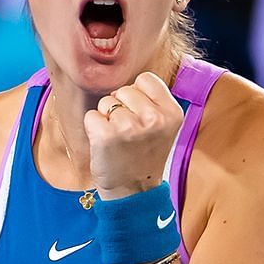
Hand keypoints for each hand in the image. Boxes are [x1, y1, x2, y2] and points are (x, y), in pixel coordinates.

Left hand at [84, 71, 182, 198]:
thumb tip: (128, 72)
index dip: (138, 95)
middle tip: (129, 133)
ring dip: (107, 119)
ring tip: (118, 140)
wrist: (134, 192)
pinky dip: (93, 129)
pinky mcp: (106, 136)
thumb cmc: (144, 155)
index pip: (146, 79)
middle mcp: (154, 119)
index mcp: (172, 113)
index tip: (141, 116)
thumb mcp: (163, 127)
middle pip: (124, 89)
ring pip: (107, 102)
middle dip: (121, 107)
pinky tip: (106, 145)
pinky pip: (91, 116)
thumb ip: (153, 101)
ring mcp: (130, 127)